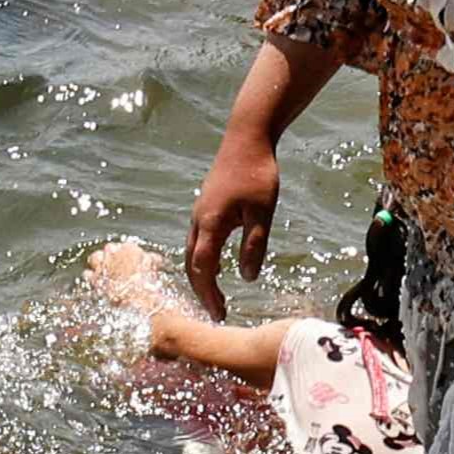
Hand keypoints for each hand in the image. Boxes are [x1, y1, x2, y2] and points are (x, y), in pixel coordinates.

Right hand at [184, 138, 281, 316]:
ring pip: (191, 253)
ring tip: (215, 296)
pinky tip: (217, 267)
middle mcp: (198, 221)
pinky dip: (203, 261)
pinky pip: (197, 241)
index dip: (209, 294)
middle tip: (217, 313)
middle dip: (201, 291)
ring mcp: (199, 213)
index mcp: (210, 223)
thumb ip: (254, 245)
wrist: (246, 139)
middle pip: (191, 264)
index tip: (219, 314)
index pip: (203, 268)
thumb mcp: (262, 213)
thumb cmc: (257, 173)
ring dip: (201, 276)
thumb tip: (248, 277)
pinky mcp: (206, 208)